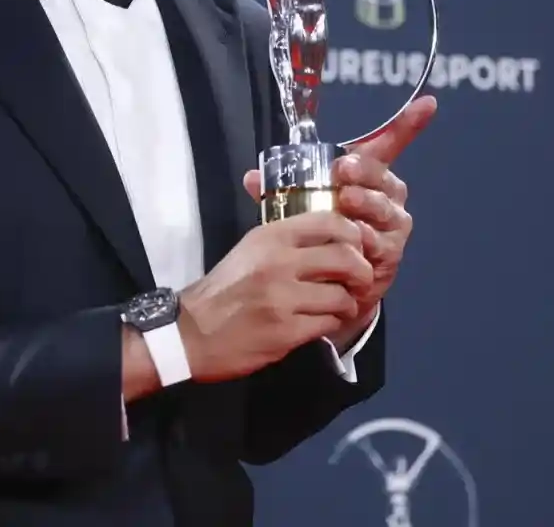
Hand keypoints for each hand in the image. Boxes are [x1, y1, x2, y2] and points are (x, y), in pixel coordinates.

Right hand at [177, 212, 373, 382]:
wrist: (191, 332)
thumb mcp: (249, 250)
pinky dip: (331, 324)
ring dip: (348, 303)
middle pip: (346, 257)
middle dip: (361, 272)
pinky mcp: (286, 331)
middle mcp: (279, 262)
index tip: (354, 247)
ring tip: (339, 306)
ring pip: (342, 295)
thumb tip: (329, 236)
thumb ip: (286, 240)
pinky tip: (321, 322)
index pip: (330, 221)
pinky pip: (328, 323)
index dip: (352, 234)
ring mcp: (283, 298)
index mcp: (270, 236)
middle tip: (358, 281)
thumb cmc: (223, 289)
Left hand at [241, 96, 436, 343]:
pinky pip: (381, 244)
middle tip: (342, 171)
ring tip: (346, 202)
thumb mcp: (301, 204)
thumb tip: (250, 177)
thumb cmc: (323, 230)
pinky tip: (354, 240)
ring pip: (384, 209)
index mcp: (368, 175)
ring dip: (365, 204)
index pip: (390, 145)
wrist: (334, 281)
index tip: (428, 103)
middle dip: (364, 172)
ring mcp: (392, 226)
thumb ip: (281, 189)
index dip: (408, 123)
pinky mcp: (390, 255)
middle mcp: (388, 197)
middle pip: (383, 177)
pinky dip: (365, 240)